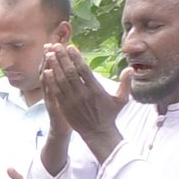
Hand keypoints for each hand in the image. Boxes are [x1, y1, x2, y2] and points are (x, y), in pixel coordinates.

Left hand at [40, 44, 129, 160]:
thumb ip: (125, 83)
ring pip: (61, 80)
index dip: (76, 57)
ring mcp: (72, 101)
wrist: (98, 133)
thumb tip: (131, 69)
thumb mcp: (121, 100)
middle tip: (55, 45)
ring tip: (49, 54)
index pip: (84, 70)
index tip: (70, 47)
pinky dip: (51, 81)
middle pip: (70, 72)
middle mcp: (82, 94)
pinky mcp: (64, 107)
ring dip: (54, 66)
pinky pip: (56, 91)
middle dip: (62, 57)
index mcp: (96, 90)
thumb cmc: (110, 115)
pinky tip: (47, 71)